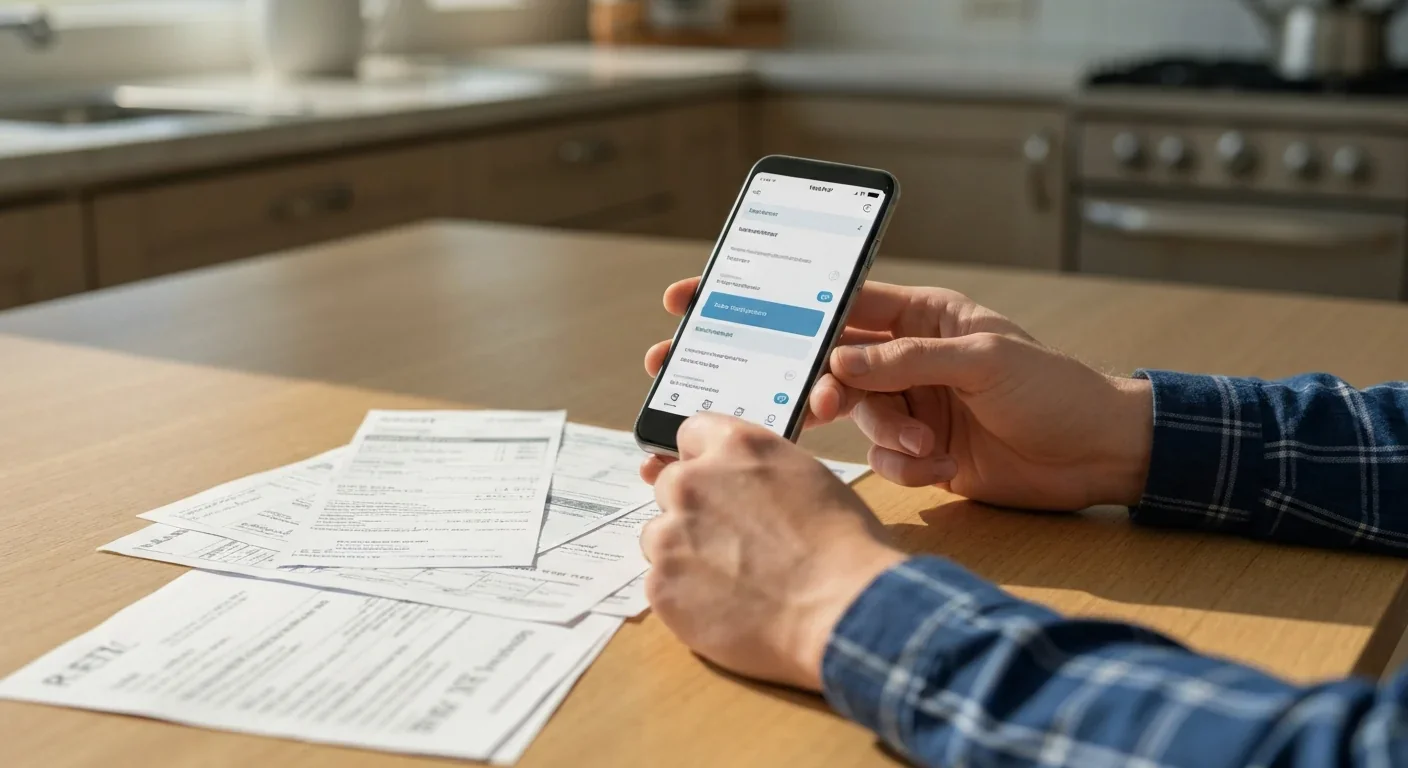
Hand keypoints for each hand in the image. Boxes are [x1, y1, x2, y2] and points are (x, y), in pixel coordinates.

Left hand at [640, 414, 903, 690]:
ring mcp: (671, 534)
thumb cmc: (842, 547)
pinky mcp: (662, 584)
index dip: (704, 460)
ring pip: (661, 537)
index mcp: (734, 446)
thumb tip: (741, 486)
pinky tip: (726, 607)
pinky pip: (662, 584)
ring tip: (734, 580)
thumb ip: (757, 472)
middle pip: (670, 486)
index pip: (692, 433)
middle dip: (693, 510)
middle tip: (731, 541)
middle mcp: (693, 481)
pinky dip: (686, 596)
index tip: (712, 478)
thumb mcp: (807, 478)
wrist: (842, 610)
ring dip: (685, 553)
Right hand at [644, 278, 1152, 509]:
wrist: (1099, 457)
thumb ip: (906, 358)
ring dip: (883, 434)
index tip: (703, 296)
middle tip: (762, 392)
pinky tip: (941, 463)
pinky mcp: (919, 452)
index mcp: (919, 314)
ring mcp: (910, 406)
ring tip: (924, 444)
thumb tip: (837, 362)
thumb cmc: (1054, 388)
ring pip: (855, 417)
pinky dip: (903, 465)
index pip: (833, 300)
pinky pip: (881, 458)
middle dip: (801, 380)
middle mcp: (906, 357)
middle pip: (828, 363)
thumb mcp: (984, 360)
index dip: (770, 298)